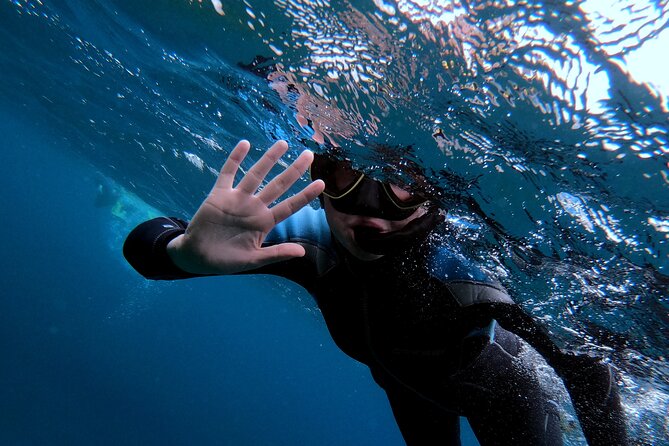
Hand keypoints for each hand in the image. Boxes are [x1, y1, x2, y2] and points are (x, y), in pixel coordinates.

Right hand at [166, 139, 324, 273]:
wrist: (197, 257)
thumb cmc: (227, 261)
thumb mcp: (254, 260)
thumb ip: (277, 254)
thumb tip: (302, 252)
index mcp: (264, 223)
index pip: (290, 206)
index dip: (305, 195)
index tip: (321, 183)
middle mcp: (254, 207)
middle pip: (278, 185)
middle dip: (294, 170)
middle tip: (309, 155)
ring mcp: (237, 199)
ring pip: (256, 175)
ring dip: (269, 159)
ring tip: (283, 143)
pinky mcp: (219, 194)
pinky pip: (228, 173)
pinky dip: (235, 159)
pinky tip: (245, 144)